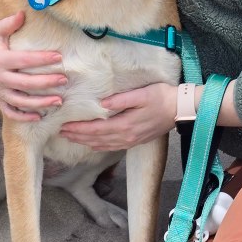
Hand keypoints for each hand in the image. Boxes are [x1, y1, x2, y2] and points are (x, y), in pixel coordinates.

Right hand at [0, 10, 65, 121]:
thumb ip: (10, 23)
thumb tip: (23, 14)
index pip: (24, 60)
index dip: (42, 59)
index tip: (59, 57)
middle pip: (25, 83)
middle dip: (46, 83)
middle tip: (64, 80)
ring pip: (20, 101)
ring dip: (40, 103)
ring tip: (58, 101)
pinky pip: (10, 112)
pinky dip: (24, 117)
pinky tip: (40, 116)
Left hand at [60, 82, 176, 150]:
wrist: (180, 110)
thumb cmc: (161, 97)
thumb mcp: (142, 94)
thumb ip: (121, 100)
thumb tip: (102, 104)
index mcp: (125, 125)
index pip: (96, 129)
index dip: (79, 129)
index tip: (64, 127)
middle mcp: (126, 136)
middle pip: (96, 140)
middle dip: (78, 137)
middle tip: (61, 134)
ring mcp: (131, 141)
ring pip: (103, 145)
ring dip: (86, 143)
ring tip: (72, 139)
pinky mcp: (135, 141)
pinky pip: (112, 147)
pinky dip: (99, 147)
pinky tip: (93, 145)